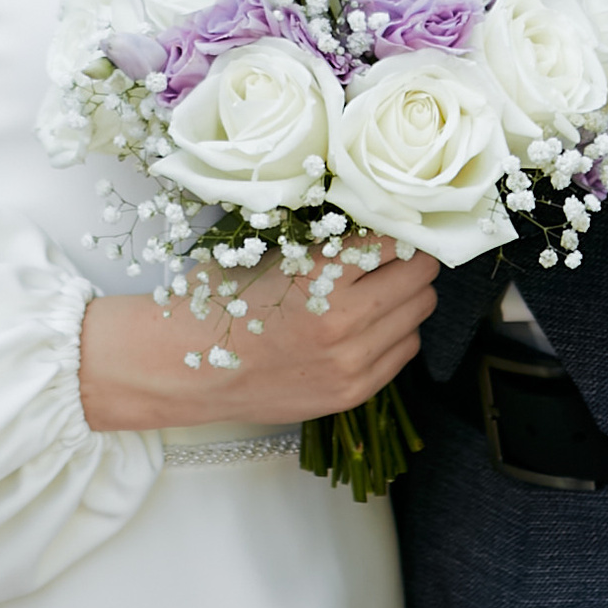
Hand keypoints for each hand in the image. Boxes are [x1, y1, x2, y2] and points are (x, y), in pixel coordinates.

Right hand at [78, 245, 439, 434]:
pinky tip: (367, 326)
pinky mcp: (351, 391)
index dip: (399, 227)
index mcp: (320, 275)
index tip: (396, 224)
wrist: (186, 367)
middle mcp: (343, 321)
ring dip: (406, 297)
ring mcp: (351, 362)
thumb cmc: (222, 302)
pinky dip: (395, 333)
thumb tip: (379, 215)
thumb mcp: (272, 252)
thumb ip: (327, 239)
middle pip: (421, 276)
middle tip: (394, 255)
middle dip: (413, 260)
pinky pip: (404, 351)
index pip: (396, 239)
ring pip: (419, 314)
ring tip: (377, 291)